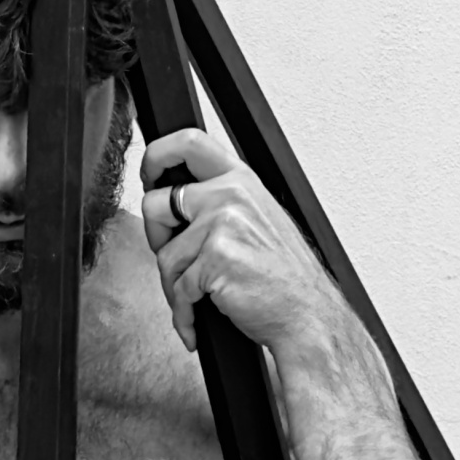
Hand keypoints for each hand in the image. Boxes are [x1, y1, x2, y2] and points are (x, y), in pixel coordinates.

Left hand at [140, 128, 334, 356]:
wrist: (309, 315)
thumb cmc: (286, 275)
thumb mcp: (259, 217)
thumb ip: (223, 198)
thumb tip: (177, 198)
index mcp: (240, 179)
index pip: (189, 141)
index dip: (157, 155)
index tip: (149, 175)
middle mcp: (230, 194)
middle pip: (155, 202)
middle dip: (155, 235)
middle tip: (170, 252)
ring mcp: (222, 224)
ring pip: (164, 255)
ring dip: (173, 285)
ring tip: (194, 297)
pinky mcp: (215, 258)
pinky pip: (177, 288)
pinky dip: (183, 311)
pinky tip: (196, 317)